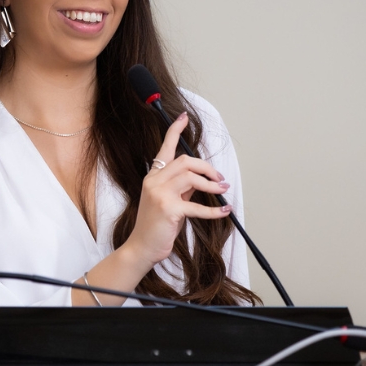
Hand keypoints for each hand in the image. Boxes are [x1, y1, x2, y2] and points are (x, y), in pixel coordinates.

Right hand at [124, 112, 232, 267]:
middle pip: (186, 161)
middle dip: (207, 168)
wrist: (141, 247)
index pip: (165, 148)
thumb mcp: (167, 201)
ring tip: (222, 192)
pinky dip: (214, 210)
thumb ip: (181, 188)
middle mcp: (154, 181)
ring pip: (192, 177)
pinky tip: (224, 211)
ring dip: (212, 185)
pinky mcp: (169, 210)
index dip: (175, 131)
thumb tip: (201, 181)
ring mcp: (160, 194)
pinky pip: (197, 206)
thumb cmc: (155, 225)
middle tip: (219, 180)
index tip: (183, 118)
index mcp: (153, 176)